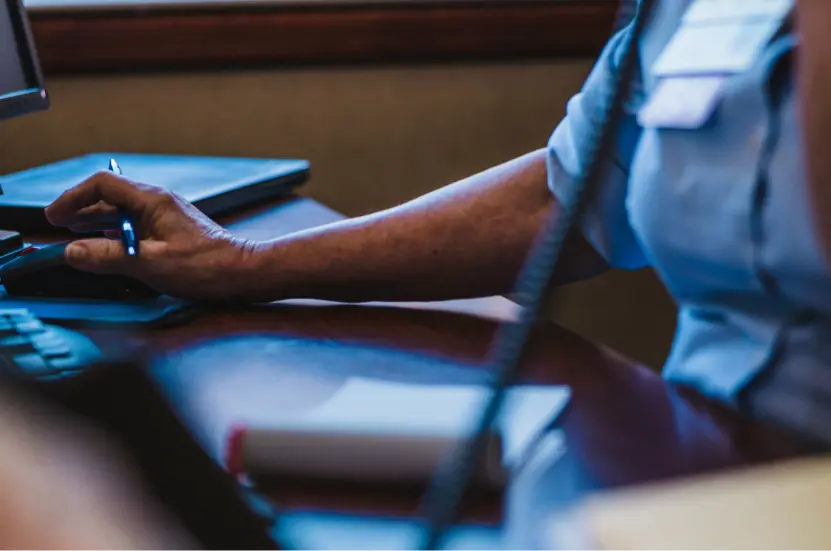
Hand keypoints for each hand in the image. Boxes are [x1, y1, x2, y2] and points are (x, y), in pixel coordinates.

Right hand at [45, 171, 258, 301]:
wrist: (242, 273)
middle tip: (58, 224)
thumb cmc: (204, 266)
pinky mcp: (173, 231)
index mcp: (152, 200)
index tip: (54, 216)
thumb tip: (71, 252)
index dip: (74, 197)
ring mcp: (167, 216)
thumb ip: (107, 257)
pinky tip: (109, 245)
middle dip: (82, 208)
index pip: (103, 184)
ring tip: (75, 233)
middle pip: (111, 197)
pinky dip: (117, 232)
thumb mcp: (149, 263)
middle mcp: (159, 202)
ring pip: (124, 211)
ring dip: (97, 221)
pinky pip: (137, 224)